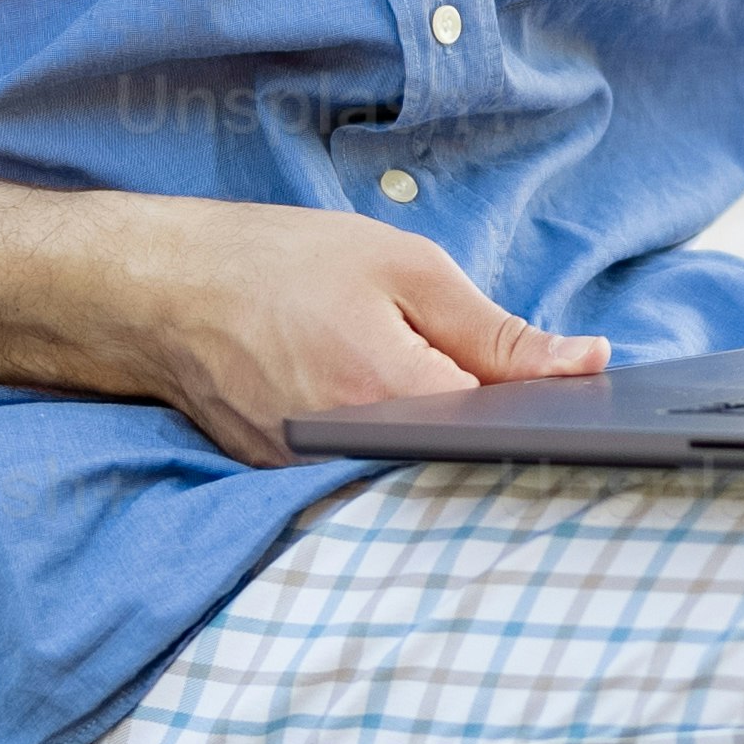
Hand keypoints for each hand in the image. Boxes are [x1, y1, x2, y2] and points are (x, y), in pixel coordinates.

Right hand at [47, 194, 606, 460]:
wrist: (156, 289)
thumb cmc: (277, 261)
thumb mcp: (404, 267)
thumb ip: (499, 330)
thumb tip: (588, 364)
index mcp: (391, 392)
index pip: (510, 429)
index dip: (551, 409)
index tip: (574, 388)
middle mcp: (353, 452)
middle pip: (465, 459)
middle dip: (500, 427)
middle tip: (512, 385)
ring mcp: (315, 476)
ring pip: (417, 470)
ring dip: (443, 435)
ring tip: (437, 383)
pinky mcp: (290, 482)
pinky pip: (367, 470)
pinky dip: (391, 440)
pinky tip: (391, 401)